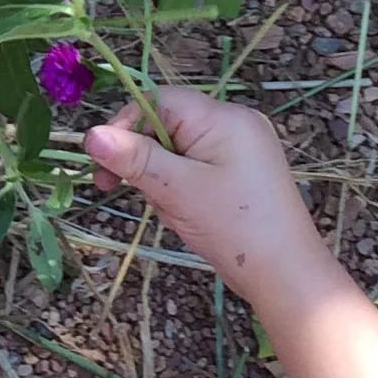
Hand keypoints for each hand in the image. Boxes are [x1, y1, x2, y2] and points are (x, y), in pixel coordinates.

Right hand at [84, 86, 333, 304]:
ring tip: (176, 214)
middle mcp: (235, 124)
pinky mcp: (242, 173)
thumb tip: (90, 133)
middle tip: (129, 193)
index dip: (126, 126)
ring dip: (164, 181)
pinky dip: (182, 190)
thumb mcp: (177, 190)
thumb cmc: (234, 227)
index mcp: (223, 117)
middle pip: (167, 126)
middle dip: (146, 162)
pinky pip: (196, 169)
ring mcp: (242, 149)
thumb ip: (134, 158)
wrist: (287, 276)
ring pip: (178, 152)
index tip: (104, 163)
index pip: (159, 101)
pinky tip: (190, 217)